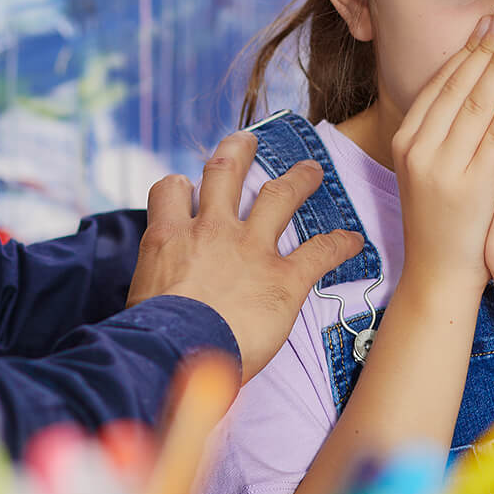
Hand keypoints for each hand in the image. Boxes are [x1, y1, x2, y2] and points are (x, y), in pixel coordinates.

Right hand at [126, 132, 363, 380]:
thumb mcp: (141, 300)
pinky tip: (353, 241)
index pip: (170, 191)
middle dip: (238, 151)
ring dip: (298, 179)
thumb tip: (155, 311)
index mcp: (169, 237)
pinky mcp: (284, 279)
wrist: (180, 353)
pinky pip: (319, 252)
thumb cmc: (151, 338)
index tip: (186, 188)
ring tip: (311, 170)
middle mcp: (212, 231)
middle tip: (248, 140)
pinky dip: (339, 245)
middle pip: (225, 172)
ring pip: (278, 196)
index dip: (179, 187)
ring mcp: (251, 250)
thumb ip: (155, 287)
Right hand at [392, 11, 493, 294]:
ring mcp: (440, 165)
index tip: (490, 20)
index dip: (468, 49)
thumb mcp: (433, 166)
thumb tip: (467, 86)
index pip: (442, 82)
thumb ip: (443, 129)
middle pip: (457, 85)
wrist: (440, 271)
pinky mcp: (468, 184)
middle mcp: (418, 146)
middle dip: (486, 46)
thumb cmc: (442, 217)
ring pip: (475, 105)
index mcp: (409, 138)